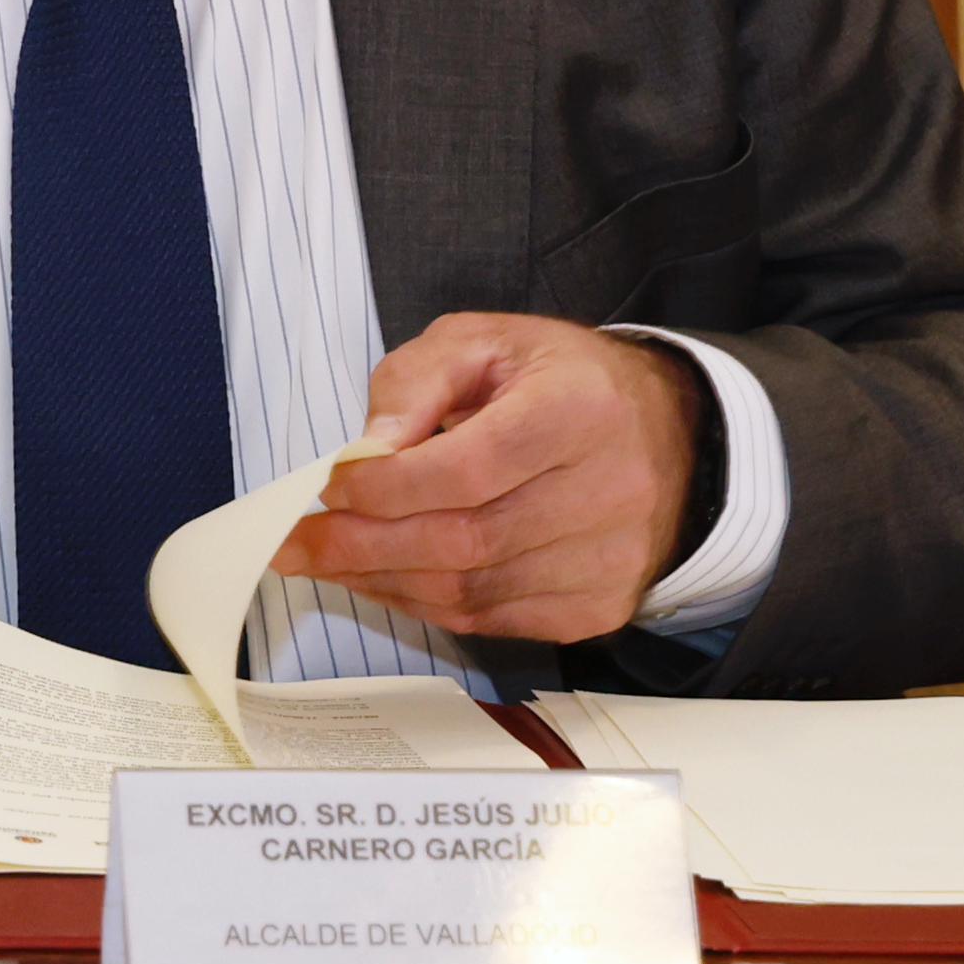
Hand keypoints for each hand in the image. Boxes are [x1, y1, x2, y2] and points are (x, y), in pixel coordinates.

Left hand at [279, 312, 696, 641]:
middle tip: (292, 543)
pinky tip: (383, 579)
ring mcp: (609, 562)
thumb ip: (416, 378)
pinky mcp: (600, 608)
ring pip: (472, 591)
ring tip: (324, 561)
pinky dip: (426, 605)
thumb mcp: (485, 341)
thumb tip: (366, 449)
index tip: (326, 486)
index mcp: (578, 412)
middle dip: (362, 546)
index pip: (469, 468)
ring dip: (383, 581)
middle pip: (465, 540)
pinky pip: (493, 621)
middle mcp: (607, 494)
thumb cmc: (560, 382)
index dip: (387, 487)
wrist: (671, 437)